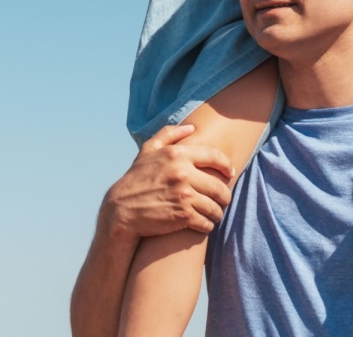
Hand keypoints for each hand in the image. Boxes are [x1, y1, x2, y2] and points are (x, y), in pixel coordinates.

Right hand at [99, 124, 234, 240]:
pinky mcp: (183, 215)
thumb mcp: (148, 151)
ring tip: (215, 214)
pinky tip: (204, 224)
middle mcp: (183, 173)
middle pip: (219, 186)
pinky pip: (206, 222)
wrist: (121, 210)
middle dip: (225, 195)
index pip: (214, 156)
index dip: (227, 165)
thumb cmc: (136, 179)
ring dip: (217, 212)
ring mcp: (184, 194)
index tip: (230, 173)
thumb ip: (169, 134)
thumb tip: (191, 127)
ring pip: (215, 206)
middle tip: (223, 200)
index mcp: (177, 154)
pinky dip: (208, 225)